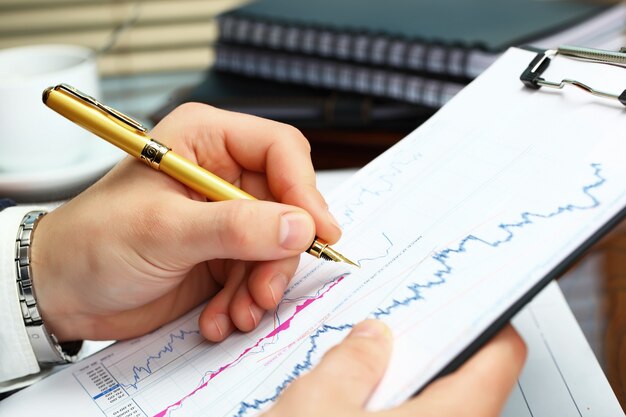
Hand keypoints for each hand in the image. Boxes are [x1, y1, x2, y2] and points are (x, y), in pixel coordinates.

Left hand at [30, 103, 340, 341]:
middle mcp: (221, 174)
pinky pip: (258, 274)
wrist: (64, 292)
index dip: (304, 189)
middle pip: (286, 204)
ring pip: (277, 245)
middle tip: (265, 290)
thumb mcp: (165, 231)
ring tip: (238, 313)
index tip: (316, 232)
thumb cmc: (94, 242)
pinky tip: (220, 317)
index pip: (279, 150)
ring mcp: (225, 216)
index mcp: (205, 140)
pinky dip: (245, 300)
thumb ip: (236, 228)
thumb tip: (300, 226)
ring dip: (262, 285)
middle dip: (279, 254)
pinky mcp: (224, 252)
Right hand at [265, 322, 525, 416]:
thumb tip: (371, 338)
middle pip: (463, 384)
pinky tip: (347, 412)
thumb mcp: (320, 403)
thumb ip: (353, 359)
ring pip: (432, 412)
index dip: (483, 321)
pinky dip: (386, 414)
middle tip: (385, 334)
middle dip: (421, 355)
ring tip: (355, 373)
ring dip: (398, 389)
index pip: (501, 356)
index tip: (456, 303)